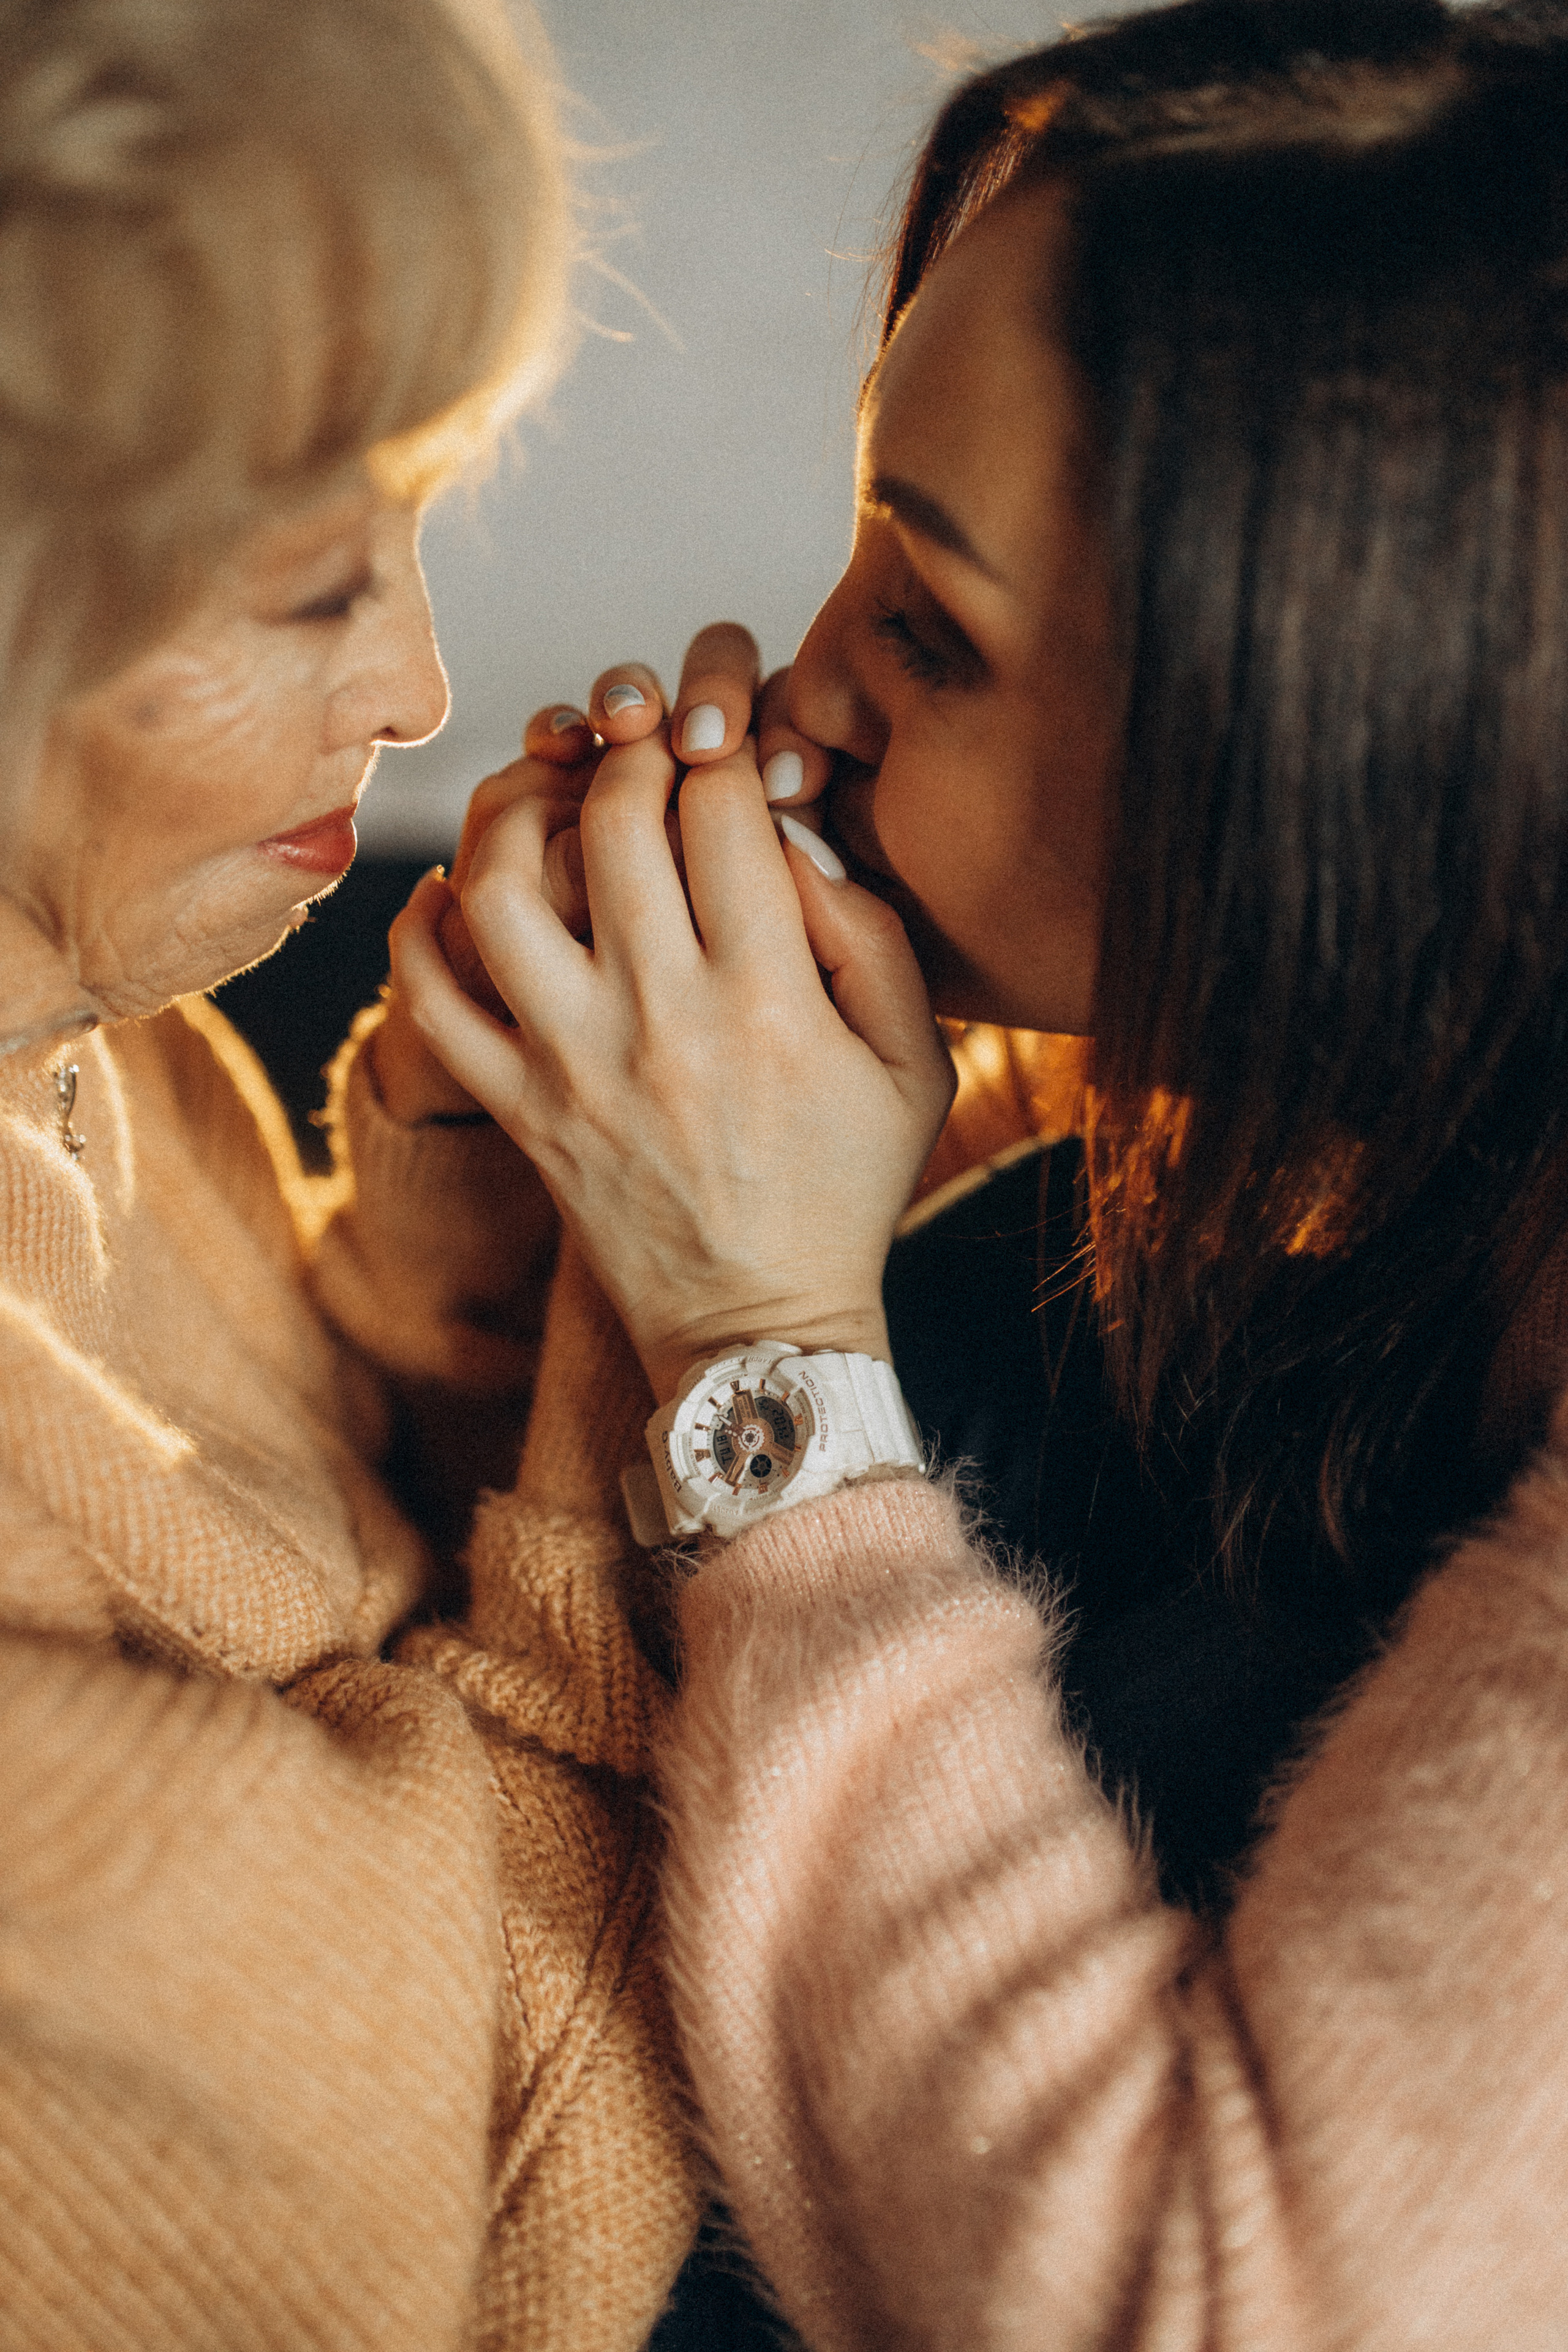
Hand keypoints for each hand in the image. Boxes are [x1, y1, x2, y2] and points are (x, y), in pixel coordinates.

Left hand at [389, 625, 954, 1401]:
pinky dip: (421, 927)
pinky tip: (451, 887)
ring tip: (549, 790)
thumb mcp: (913, 1063)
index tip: (723, 735)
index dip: (722, 742)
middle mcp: (661, 1022)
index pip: (721, 812)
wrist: (759, 1327)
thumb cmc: (845, 1188)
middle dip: (631, 749)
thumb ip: (872, 937)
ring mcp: (572, 1067)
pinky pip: (430, 1001)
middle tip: (643, 743)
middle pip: (613, 821)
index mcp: (769, 1001)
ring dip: (513, 811)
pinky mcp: (515, 1110)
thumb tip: (789, 835)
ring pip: (500, 890)